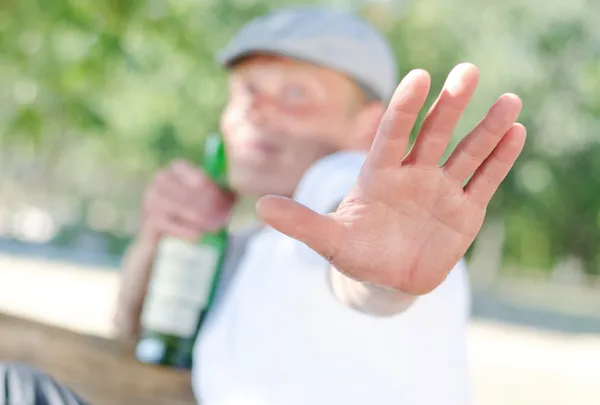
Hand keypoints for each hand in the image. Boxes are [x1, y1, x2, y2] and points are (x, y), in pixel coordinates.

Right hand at [141, 160, 235, 240]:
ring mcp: (151, 200)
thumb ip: (222, 192)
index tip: (220, 196)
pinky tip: (199, 235)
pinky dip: (184, 229)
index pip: (187, 170)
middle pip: (183, 189)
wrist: (161, 239)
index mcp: (173, 171)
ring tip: (214, 226)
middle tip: (222, 215)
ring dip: (197, 216)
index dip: (203, 181)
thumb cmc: (189, 213)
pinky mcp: (148, 221)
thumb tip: (241, 188)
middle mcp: (159, 181)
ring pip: (176, 206)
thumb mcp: (205, 200)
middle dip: (204, 203)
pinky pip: (167, 223)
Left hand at [256, 63, 525, 294]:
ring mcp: (442, 189)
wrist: (387, 277)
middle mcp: (413, 174)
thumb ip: (301, 223)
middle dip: (450, 105)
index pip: (392, 135)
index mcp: (380, 175)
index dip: (404, 109)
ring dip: (487, 128)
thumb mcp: (328, 240)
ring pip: (467, 153)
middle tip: (467, 72)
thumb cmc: (356, 252)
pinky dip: (500, 159)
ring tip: (510, 101)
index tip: (417, 78)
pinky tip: (517, 133)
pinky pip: (485, 180)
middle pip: (433, 134)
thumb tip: (260, 206)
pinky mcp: (465, 210)